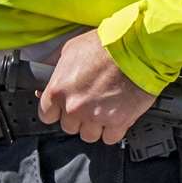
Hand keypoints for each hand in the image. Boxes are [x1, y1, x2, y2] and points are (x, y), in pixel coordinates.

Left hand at [38, 30, 155, 144]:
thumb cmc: (107, 45)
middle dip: (78, 116)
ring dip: (96, 124)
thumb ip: (54, 67)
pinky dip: (113, 129)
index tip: (64, 106)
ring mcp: (95, 117)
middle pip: (68, 126)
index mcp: (58, 90)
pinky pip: (109, 138)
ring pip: (88, 135)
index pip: (46, 115)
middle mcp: (74, 106)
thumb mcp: (71, 48)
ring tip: (105, 107)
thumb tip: (43, 77)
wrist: (138, 48)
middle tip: (90, 101)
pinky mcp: (117, 123)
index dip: (57, 110)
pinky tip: (116, 113)